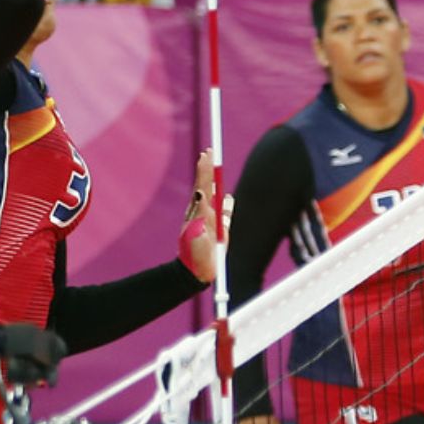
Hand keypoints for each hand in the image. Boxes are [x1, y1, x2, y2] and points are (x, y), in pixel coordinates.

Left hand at [178, 149, 227, 283]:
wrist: (197, 272)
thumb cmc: (195, 253)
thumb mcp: (196, 232)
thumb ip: (200, 213)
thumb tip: (200, 193)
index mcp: (198, 211)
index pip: (203, 185)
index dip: (205, 169)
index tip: (206, 153)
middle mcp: (204, 212)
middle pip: (208, 186)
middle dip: (208, 168)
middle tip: (209, 151)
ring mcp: (212, 221)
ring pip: (217, 197)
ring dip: (216, 182)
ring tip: (213, 166)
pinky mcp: (220, 231)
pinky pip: (225, 214)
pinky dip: (227, 204)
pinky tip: (228, 198)